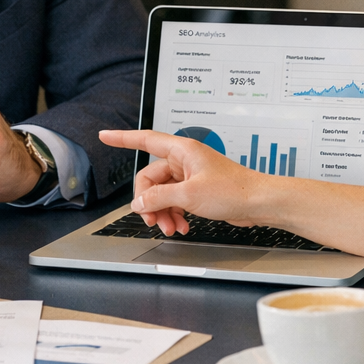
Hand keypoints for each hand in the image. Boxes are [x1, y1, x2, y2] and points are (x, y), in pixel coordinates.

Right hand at [98, 128, 275, 235]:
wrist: (258, 202)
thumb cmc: (234, 190)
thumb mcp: (190, 195)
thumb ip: (160, 198)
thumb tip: (139, 203)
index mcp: (182, 150)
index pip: (144, 139)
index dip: (122, 138)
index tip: (105, 135)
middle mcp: (184, 160)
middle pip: (150, 178)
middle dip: (149, 201)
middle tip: (152, 220)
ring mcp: (190, 175)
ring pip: (162, 192)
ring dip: (162, 212)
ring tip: (170, 228)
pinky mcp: (196, 190)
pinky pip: (174, 200)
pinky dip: (174, 214)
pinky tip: (181, 226)